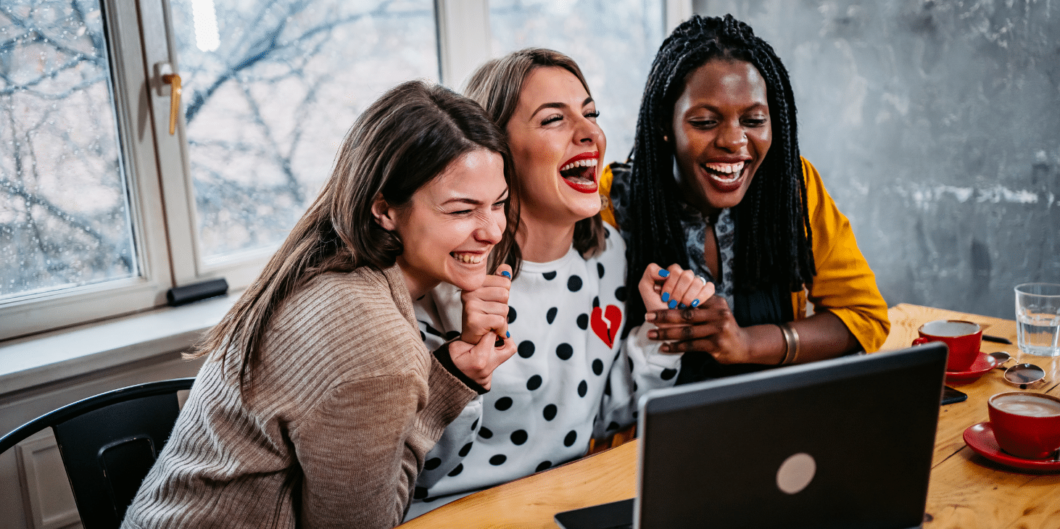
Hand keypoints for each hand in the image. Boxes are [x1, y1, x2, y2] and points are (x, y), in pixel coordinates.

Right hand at [448, 332, 515, 390]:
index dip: (490, 329)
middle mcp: (488, 369)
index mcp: (480, 358)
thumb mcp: (456, 346)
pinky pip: (493, 368)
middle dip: (505, 338)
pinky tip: (478, 360)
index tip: (485, 328)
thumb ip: (472, 338)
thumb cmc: (448, 361)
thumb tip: (487, 331)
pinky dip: (488, 361)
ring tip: (485, 347)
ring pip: (502, 358)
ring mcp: (488, 378)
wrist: (442, 382)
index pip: (493, 336)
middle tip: (496, 335)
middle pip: (510, 348)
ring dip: (496, 350)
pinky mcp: (487, 383)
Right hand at [460, 264, 511, 345]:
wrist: (473, 339)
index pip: (505, 282)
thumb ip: (501, 280)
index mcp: (475, 283)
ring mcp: (470, 306)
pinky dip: (501, 328)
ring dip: (502, 319)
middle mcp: (469, 292)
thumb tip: (506, 268)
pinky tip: (491, 330)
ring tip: (490, 322)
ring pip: (504, 309)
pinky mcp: (474, 320)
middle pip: (505, 294)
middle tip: (492, 314)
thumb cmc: (485, 315)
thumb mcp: (494, 295)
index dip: (505, 295)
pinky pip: (500, 321)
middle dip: (504, 307)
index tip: (493, 302)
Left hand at [637, 263, 714, 325]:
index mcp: (672, 274)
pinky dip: (701, 297)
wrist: (670, 329)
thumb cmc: (657, 311)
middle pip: (687, 275)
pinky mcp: (707, 293)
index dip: (669, 285)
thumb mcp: (647, 291)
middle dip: (678, 293)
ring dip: (688, 297)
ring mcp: (697, 285)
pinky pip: (709, 287)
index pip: (675, 269)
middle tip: (673, 304)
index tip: (664, 298)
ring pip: (697, 281)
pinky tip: (694, 305)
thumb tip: (665, 271)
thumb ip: (649, 274)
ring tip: (682, 308)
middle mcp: (685, 277)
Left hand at [645, 296, 760, 363]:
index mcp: (715, 301)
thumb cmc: (722, 326)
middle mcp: (718, 313)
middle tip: (648, 316)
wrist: (742, 345)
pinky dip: (676, 347)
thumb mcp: (714, 310)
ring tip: (651, 334)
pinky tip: (664, 347)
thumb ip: (698, 305)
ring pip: (686, 331)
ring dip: (666, 333)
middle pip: (686, 315)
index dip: (672, 300)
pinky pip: (691, 345)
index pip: (690, 299)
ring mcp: (718, 329)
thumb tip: (671, 299)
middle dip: (664, 316)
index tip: (656, 300)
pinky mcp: (716, 344)